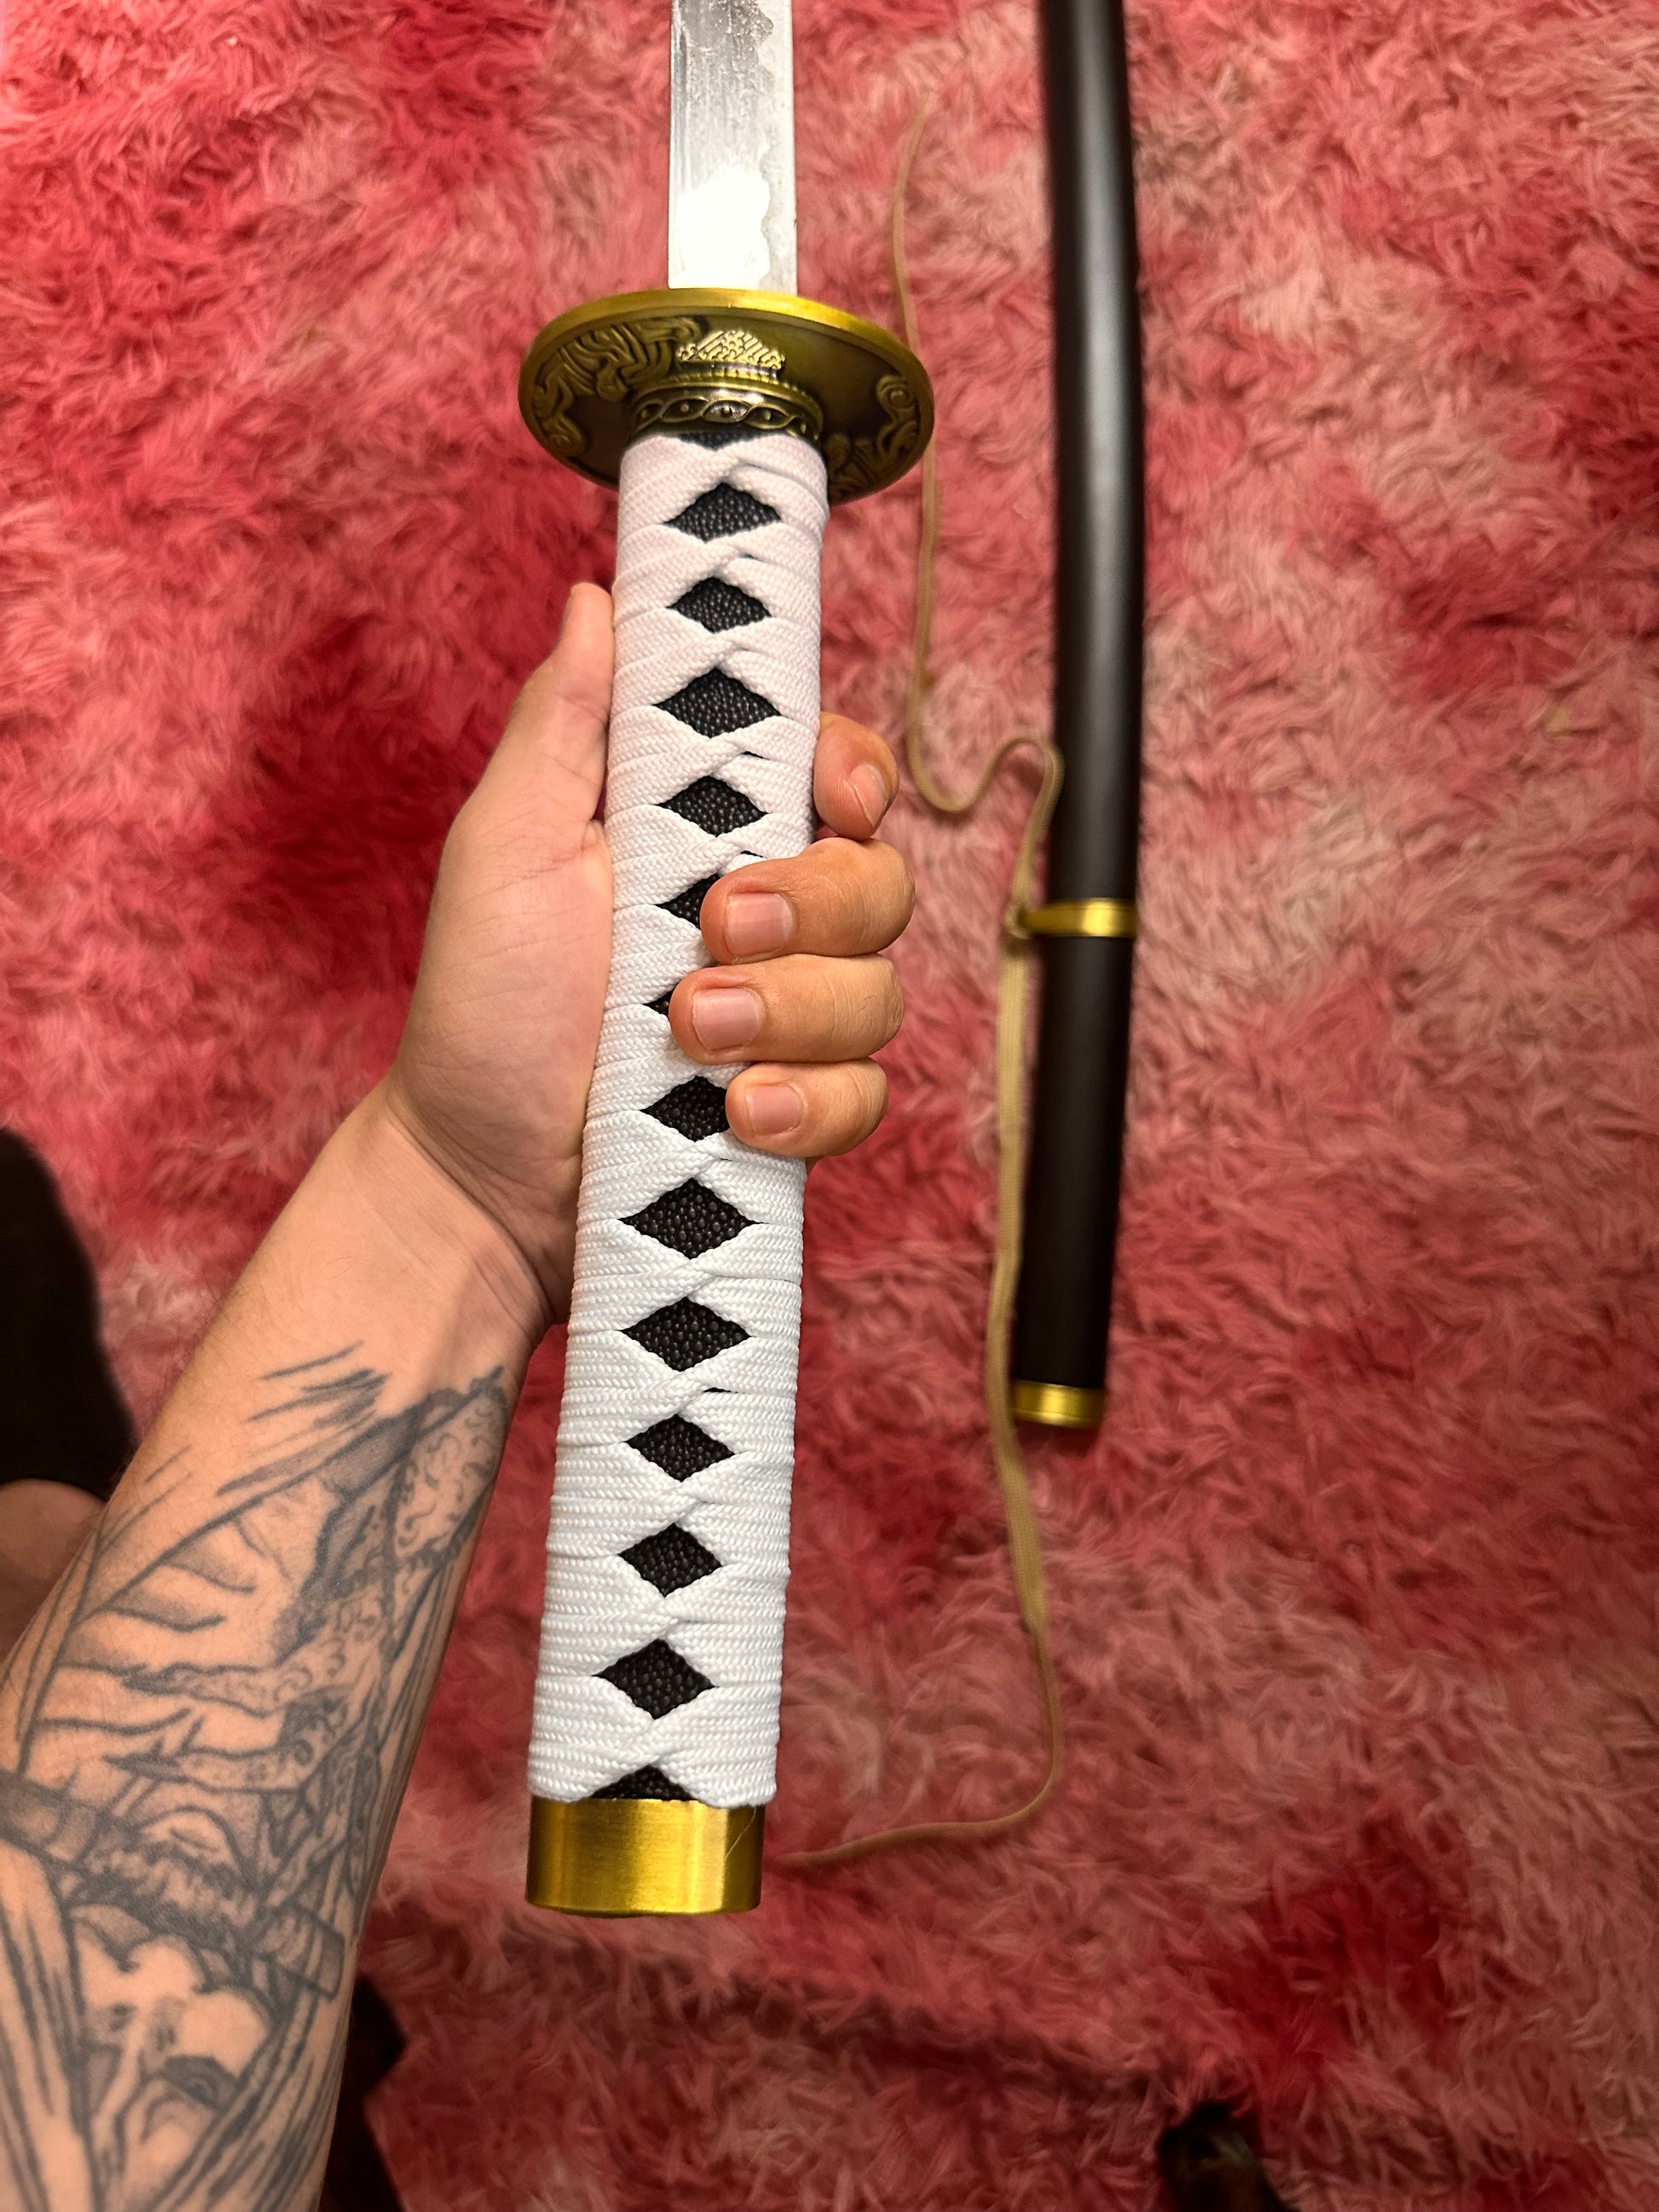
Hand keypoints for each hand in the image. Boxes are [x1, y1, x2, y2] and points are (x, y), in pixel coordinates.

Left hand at [381, 583, 913, 1330]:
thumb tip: (596, 597)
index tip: (829, 791)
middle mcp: (772, 919)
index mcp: (712, 836)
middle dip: (811, 906)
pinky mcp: (800, 1109)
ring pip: (881, 993)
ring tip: (686, 1039)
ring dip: (789, 1013)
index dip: (856, 773)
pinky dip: (806, 1104)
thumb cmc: (484, 1003)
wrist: (478, 1168)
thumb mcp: (506, 847)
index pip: (837, 776)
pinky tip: (732, 1113)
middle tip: (711, 931)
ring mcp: (793, 1019)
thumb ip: (567, 727)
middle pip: (882, 882)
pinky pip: (866, 1097)